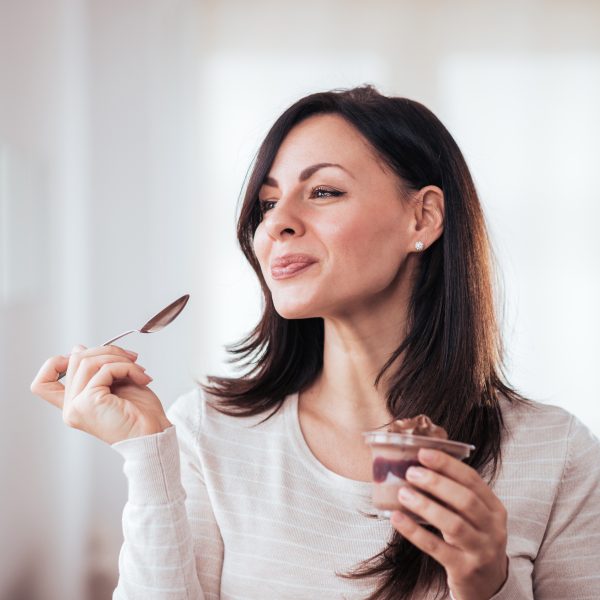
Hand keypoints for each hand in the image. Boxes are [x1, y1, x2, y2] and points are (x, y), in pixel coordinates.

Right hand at [30, 344, 171, 444]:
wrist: (155, 433)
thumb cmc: (140, 413)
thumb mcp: (115, 383)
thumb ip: (95, 370)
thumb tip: (77, 349)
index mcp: (74, 404)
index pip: (42, 384)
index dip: (57, 362)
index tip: (88, 356)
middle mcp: (71, 408)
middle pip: (74, 360)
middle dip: (107, 351)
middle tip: (131, 358)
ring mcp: (76, 406)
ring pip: (87, 361)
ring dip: (119, 358)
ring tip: (138, 369)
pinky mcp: (88, 402)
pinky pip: (105, 369)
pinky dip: (127, 367)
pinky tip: (141, 378)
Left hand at [390, 448, 507, 599]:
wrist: (488, 585)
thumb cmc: (473, 541)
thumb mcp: (474, 517)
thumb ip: (455, 495)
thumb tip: (420, 466)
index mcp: (495, 509)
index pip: (473, 480)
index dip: (447, 465)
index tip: (423, 452)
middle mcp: (492, 529)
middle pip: (466, 500)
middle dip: (437, 482)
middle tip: (411, 471)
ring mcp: (480, 551)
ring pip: (453, 524)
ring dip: (425, 505)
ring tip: (403, 492)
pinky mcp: (464, 570)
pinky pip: (436, 548)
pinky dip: (414, 531)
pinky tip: (397, 518)